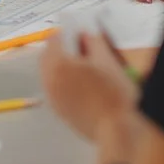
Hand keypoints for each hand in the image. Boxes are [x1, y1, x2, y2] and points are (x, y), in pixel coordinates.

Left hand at [42, 27, 138, 145]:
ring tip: (84, 68)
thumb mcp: (106, 60)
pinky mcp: (59, 112)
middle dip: (61, 49)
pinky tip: (83, 86)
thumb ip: (93, 42)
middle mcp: (49, 80)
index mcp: (58, 64)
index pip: (54, 39)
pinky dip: (63, 82)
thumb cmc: (113, 92)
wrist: (115, 129)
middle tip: (81, 49)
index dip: (67, 33)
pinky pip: (55, 89)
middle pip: (47, 56)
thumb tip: (84, 34)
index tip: (80, 34)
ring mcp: (53, 98)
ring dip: (61, 66)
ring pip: (50, 74)